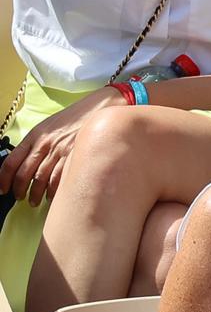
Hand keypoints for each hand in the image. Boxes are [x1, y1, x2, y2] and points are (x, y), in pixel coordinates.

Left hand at [0, 87, 125, 204]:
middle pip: (24, 174)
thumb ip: (37, 143)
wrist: (99, 110)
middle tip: (20, 197)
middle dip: (19, 190)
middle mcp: (45, 144)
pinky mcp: (75, 157)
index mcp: (35, 136)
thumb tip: (26, 163)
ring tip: (34, 201)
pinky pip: (60, 179)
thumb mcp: (50, 126)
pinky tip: (51, 196)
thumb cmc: (75, 118)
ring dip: (36, 194)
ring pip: (41, 179)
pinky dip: (53, 191)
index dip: (4, 178)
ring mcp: (60, 152)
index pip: (11, 161)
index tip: (3, 188)